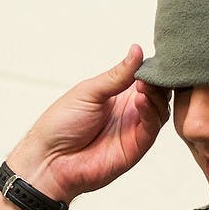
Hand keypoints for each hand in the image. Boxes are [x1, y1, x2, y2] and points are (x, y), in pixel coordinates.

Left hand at [7, 45, 169, 201]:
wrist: (48, 159)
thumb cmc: (61, 124)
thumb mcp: (89, 91)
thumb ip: (117, 75)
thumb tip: (137, 50)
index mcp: (117, 94)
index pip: (145, 77)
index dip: (153, 67)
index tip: (158, 56)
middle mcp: (129, 110)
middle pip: (158, 93)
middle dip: (159, 80)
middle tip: (153, 71)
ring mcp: (134, 129)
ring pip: (159, 110)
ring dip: (156, 95)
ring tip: (144, 84)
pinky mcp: (135, 147)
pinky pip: (151, 128)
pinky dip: (150, 113)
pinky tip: (140, 100)